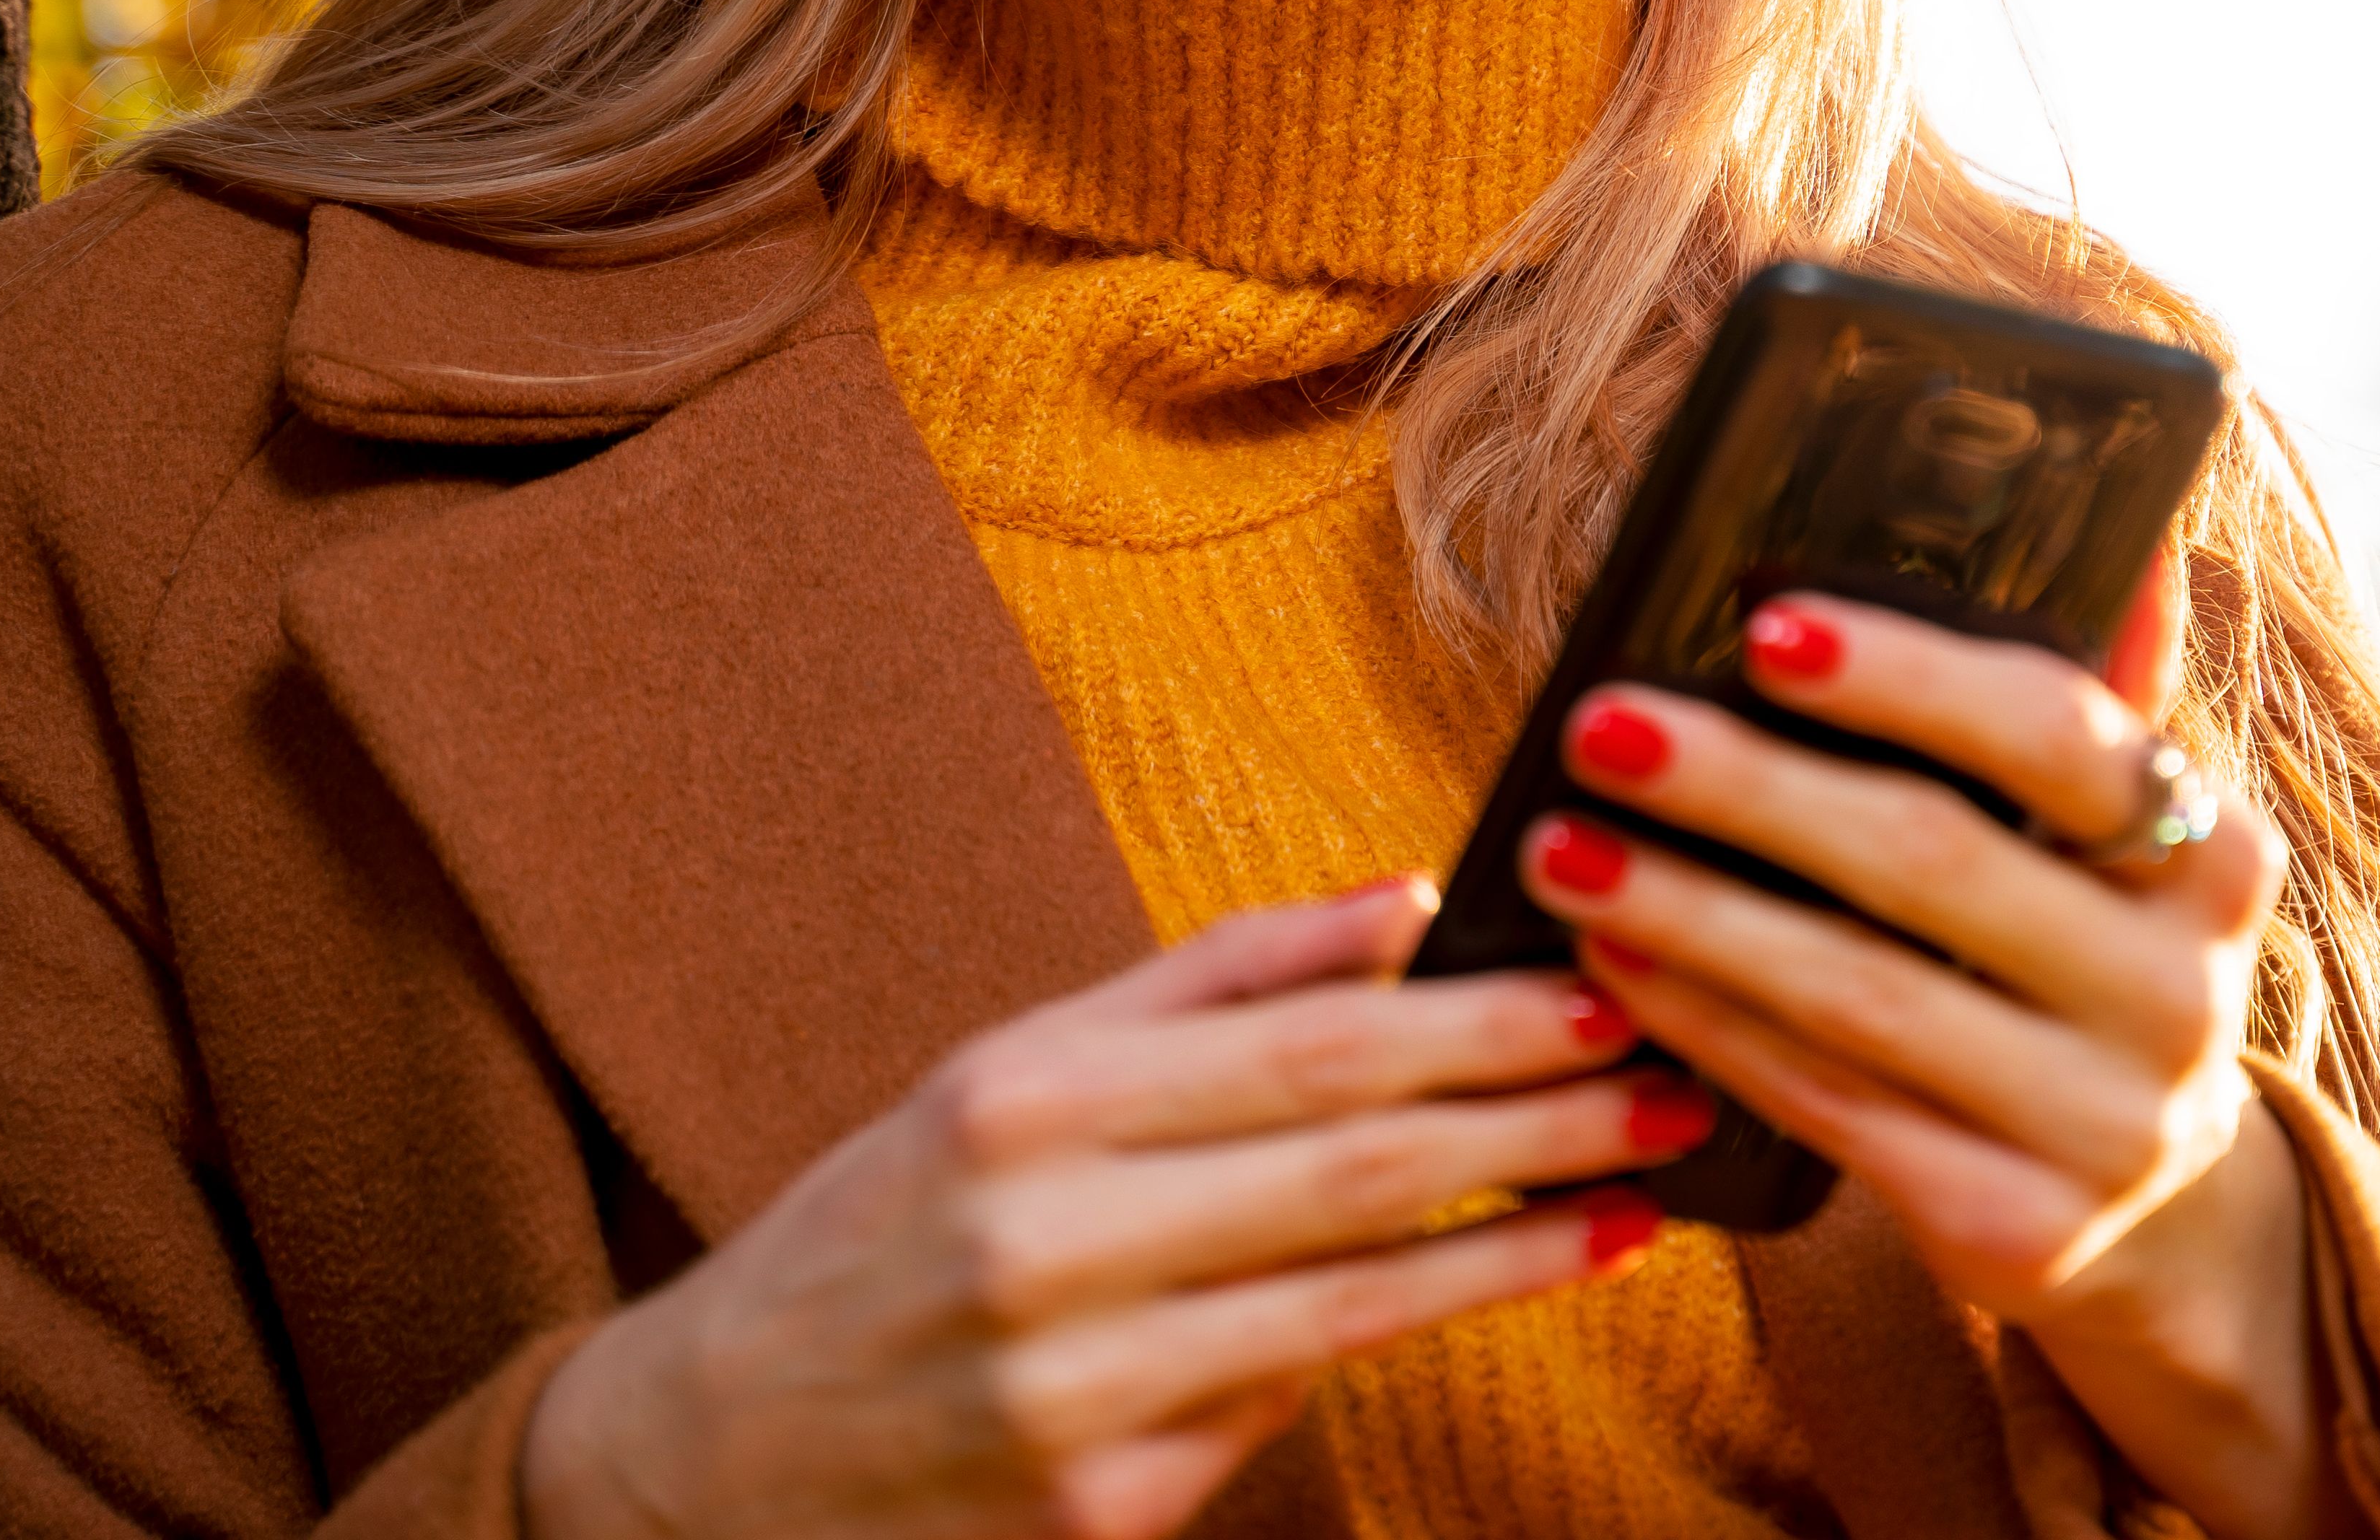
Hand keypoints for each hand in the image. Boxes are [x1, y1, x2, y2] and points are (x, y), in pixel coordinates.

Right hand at [519, 880, 1707, 1539]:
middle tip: (1676, 1086)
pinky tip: (1504, 1286)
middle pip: (1351, 1172)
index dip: (1476, 1027)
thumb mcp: (1007, 1069)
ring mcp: (1073, 1394)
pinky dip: (1400, 1343)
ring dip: (1517, 1249)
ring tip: (1639, 1199)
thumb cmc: (881, 1233)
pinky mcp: (1096, 1514)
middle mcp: (1046, 1244)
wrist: (702, 1463)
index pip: (1306, 1051)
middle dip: (1537, 1126)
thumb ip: (1210, 984)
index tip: (1605, 991)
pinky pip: (1280, 1410)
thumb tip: (1402, 901)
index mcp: (1026, 1104)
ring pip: (1349, 1307)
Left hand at [1520, 568, 2364, 1539]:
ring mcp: (2109, 1126)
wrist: (2149, 1215)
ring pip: (1863, 996)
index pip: (2058, 734)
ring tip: (1562, 850)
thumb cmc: (2084, 970)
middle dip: (1748, 788)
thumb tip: (2141, 536)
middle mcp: (2183, 995)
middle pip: (1936, 861)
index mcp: (2215, 862)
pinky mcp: (2020, 1234)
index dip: (1911, 678)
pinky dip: (1709, 1028)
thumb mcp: (2121, 851)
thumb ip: (2110, 705)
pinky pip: (1832, 1109)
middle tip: (1602, 730)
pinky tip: (1615, 967)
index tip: (1761, 626)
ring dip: (1691, 912)